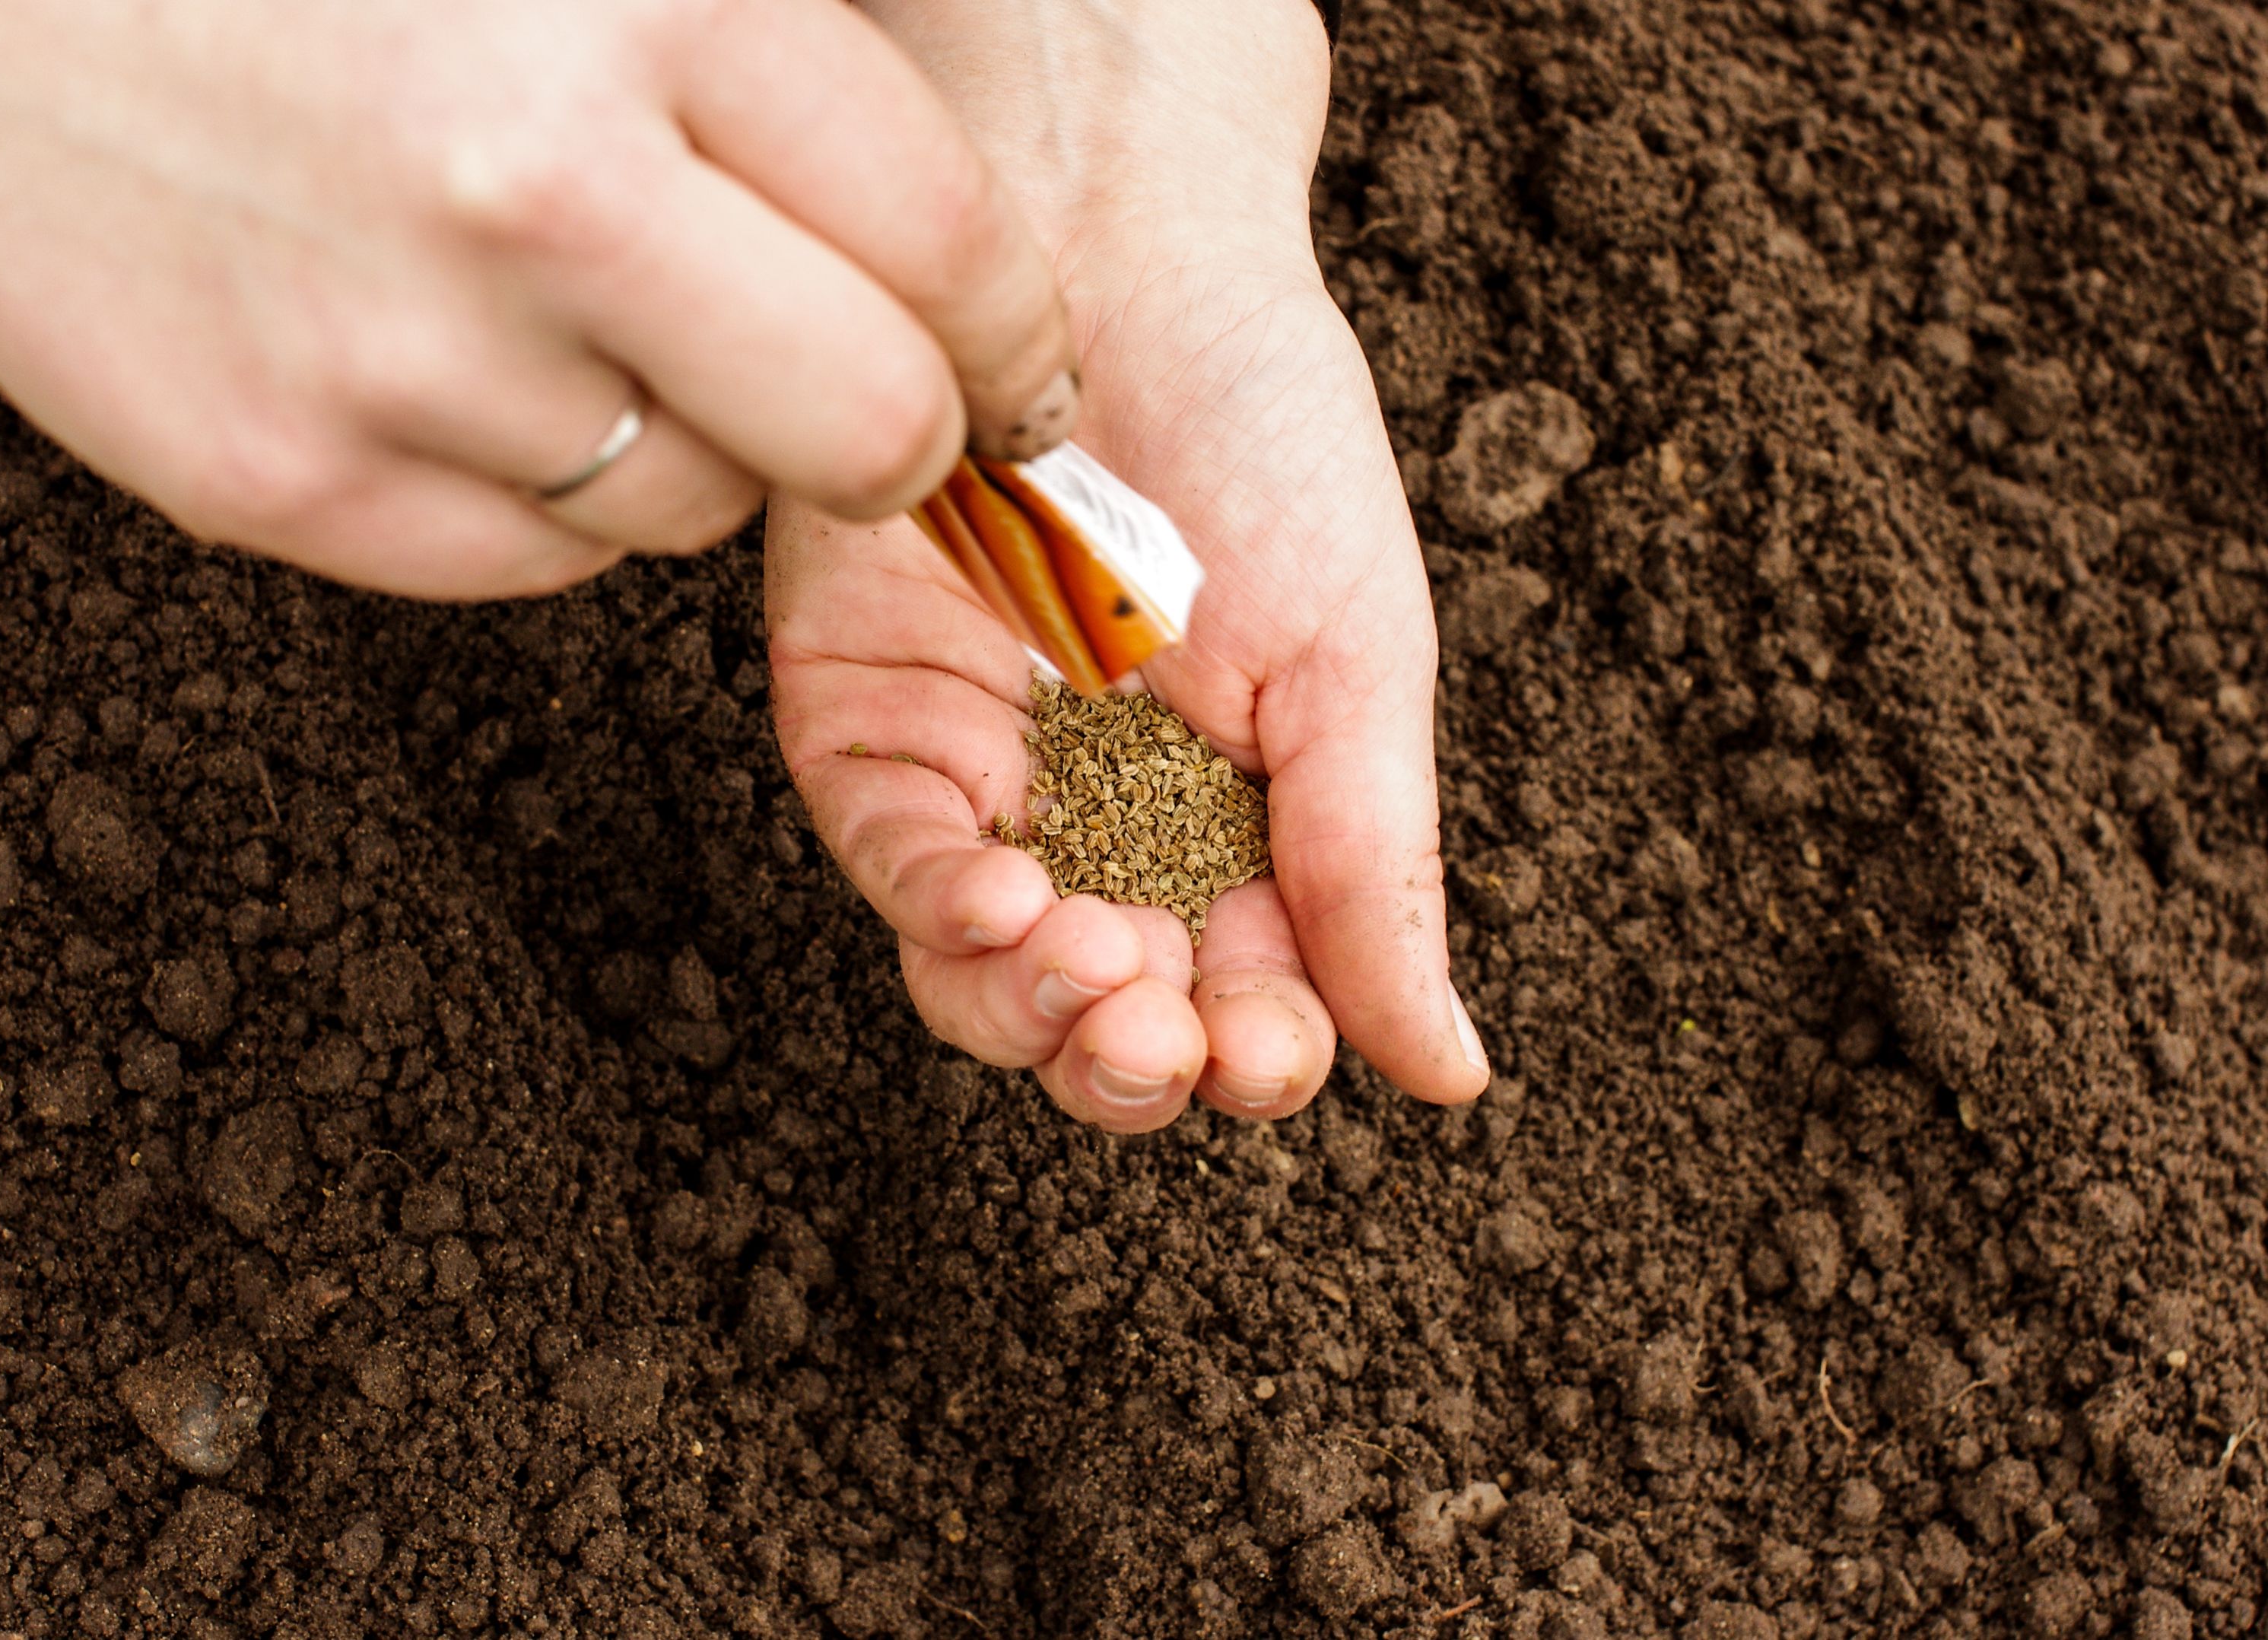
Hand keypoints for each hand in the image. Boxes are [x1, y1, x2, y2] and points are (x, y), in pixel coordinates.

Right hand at [0, 0, 1079, 596]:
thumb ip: (773, 35)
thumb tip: (964, 238)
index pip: (950, 243)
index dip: (1015, 338)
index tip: (1017, 371)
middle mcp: (534, 181)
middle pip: (870, 431)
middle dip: (902, 440)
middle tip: (871, 409)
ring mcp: (401, 351)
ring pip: (694, 514)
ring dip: (693, 448)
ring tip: (576, 325)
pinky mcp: (288, 480)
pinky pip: (534, 566)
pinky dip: (538, 494)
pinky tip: (454, 372)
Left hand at [768, 0, 1487, 1129]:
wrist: (1122, 250)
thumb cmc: (1268, 437)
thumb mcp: (1357, 666)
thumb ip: (1376, 874)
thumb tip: (1451, 1077)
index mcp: (1232, 830)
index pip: (1234, 1004)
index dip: (1249, 1057)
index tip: (1269, 1053)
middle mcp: (1099, 826)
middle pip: (1096, 1020)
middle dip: (1129, 1059)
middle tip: (1165, 1029)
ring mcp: (978, 781)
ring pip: (982, 977)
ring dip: (1035, 1013)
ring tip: (1095, 976)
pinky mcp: (866, 721)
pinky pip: (893, 861)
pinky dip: (944, 909)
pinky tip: (1006, 903)